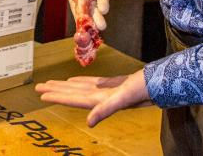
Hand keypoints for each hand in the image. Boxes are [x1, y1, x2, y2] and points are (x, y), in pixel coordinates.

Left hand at [35, 69, 150, 126]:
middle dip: (56, 91)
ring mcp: (109, 91)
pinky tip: (74, 81)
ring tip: (51, 84)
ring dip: (66, 87)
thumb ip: (106, 109)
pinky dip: (82, 82)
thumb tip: (89, 122)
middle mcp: (103, 97)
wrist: (165, 82)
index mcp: (102, 100)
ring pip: (82, 88)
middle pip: (74, 94)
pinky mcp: (116, 84)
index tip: (42, 94)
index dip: (58, 97)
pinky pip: (94, 83)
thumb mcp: (125, 97)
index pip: (74, 99)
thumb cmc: (147, 88)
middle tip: (38, 88)